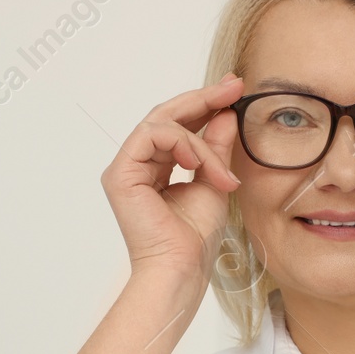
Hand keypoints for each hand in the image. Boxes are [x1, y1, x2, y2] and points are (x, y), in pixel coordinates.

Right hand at [99, 73, 243, 290]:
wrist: (181, 266)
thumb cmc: (195, 236)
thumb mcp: (214, 179)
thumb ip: (216, 147)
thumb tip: (226, 113)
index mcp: (155, 167)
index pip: (178, 124)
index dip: (205, 103)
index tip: (234, 89)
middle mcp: (137, 164)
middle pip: (166, 115)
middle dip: (202, 98)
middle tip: (233, 87)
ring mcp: (126, 168)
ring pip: (163, 124)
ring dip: (199, 138)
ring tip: (219, 167)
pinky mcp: (120, 174)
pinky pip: (152, 136)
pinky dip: (181, 143)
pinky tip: (197, 160)